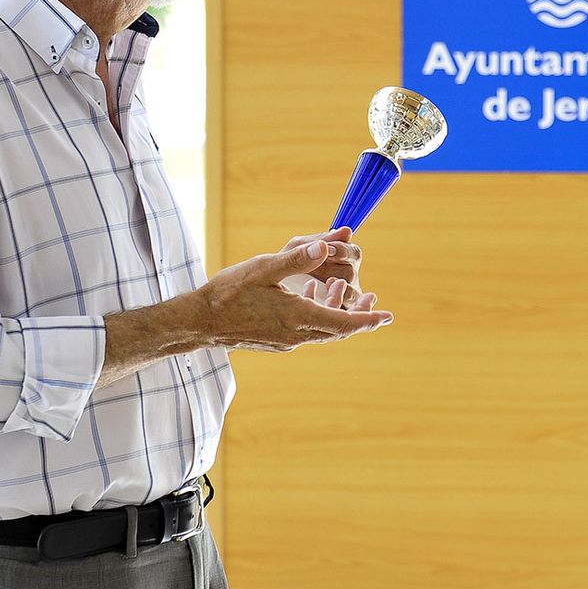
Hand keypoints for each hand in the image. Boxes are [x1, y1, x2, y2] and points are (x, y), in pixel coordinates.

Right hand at [197, 239, 391, 349]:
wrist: (199, 322)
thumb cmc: (229, 292)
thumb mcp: (264, 268)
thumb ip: (298, 258)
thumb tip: (327, 246)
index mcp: (297, 317)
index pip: (344, 323)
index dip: (368, 319)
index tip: (388, 316)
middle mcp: (295, 335)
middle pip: (338, 330)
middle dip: (359, 316)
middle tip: (376, 301)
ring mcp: (285, 341)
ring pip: (322, 331)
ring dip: (336, 312)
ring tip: (341, 285)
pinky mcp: (275, 341)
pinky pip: (306, 331)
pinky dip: (317, 314)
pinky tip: (310, 293)